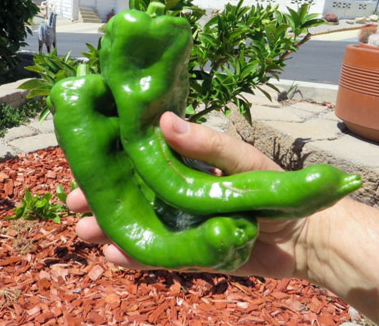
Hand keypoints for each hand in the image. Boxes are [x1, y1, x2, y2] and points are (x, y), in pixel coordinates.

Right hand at [67, 111, 309, 278]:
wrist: (304, 237)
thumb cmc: (275, 189)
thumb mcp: (242, 160)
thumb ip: (206, 145)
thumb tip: (163, 121)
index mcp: (186, 169)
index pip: (140, 163)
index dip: (112, 163)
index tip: (85, 162)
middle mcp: (178, 197)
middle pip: (132, 196)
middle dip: (101, 198)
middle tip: (74, 203)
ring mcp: (181, 227)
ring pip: (138, 226)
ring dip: (110, 228)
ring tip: (84, 231)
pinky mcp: (190, 255)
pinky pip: (158, 256)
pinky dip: (135, 257)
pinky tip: (113, 254)